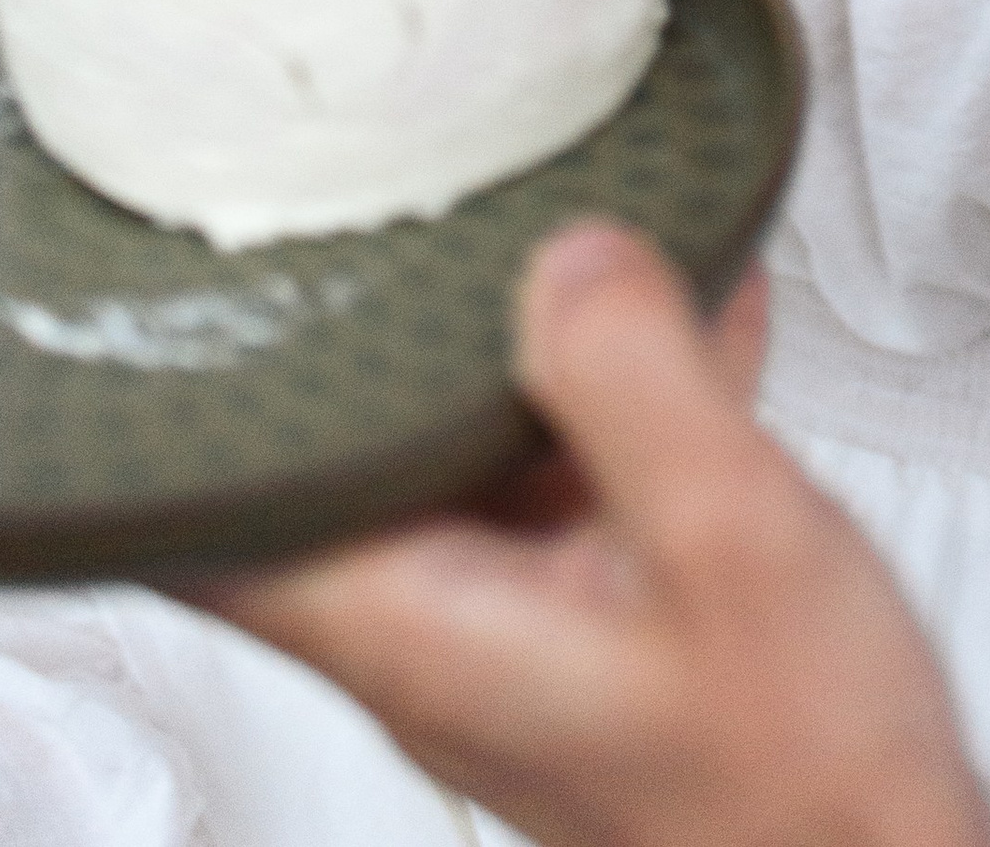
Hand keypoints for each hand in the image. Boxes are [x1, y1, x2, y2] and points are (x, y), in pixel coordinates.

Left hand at [205, 224, 989, 846]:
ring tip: (570, 221)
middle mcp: (435, 640)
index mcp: (418, 625)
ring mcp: (510, 637)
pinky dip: (608, 399)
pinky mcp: (588, 629)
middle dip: (365, 333)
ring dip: (508, 350)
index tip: (200, 285)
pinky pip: (561, 484)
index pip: (211, 525)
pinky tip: (698, 319)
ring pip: (456, 460)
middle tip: (382, 204)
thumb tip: (567, 254)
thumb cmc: (805, 786)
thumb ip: (637, 382)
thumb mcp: (731, 541)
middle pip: (333, 462)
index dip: (183, 410)